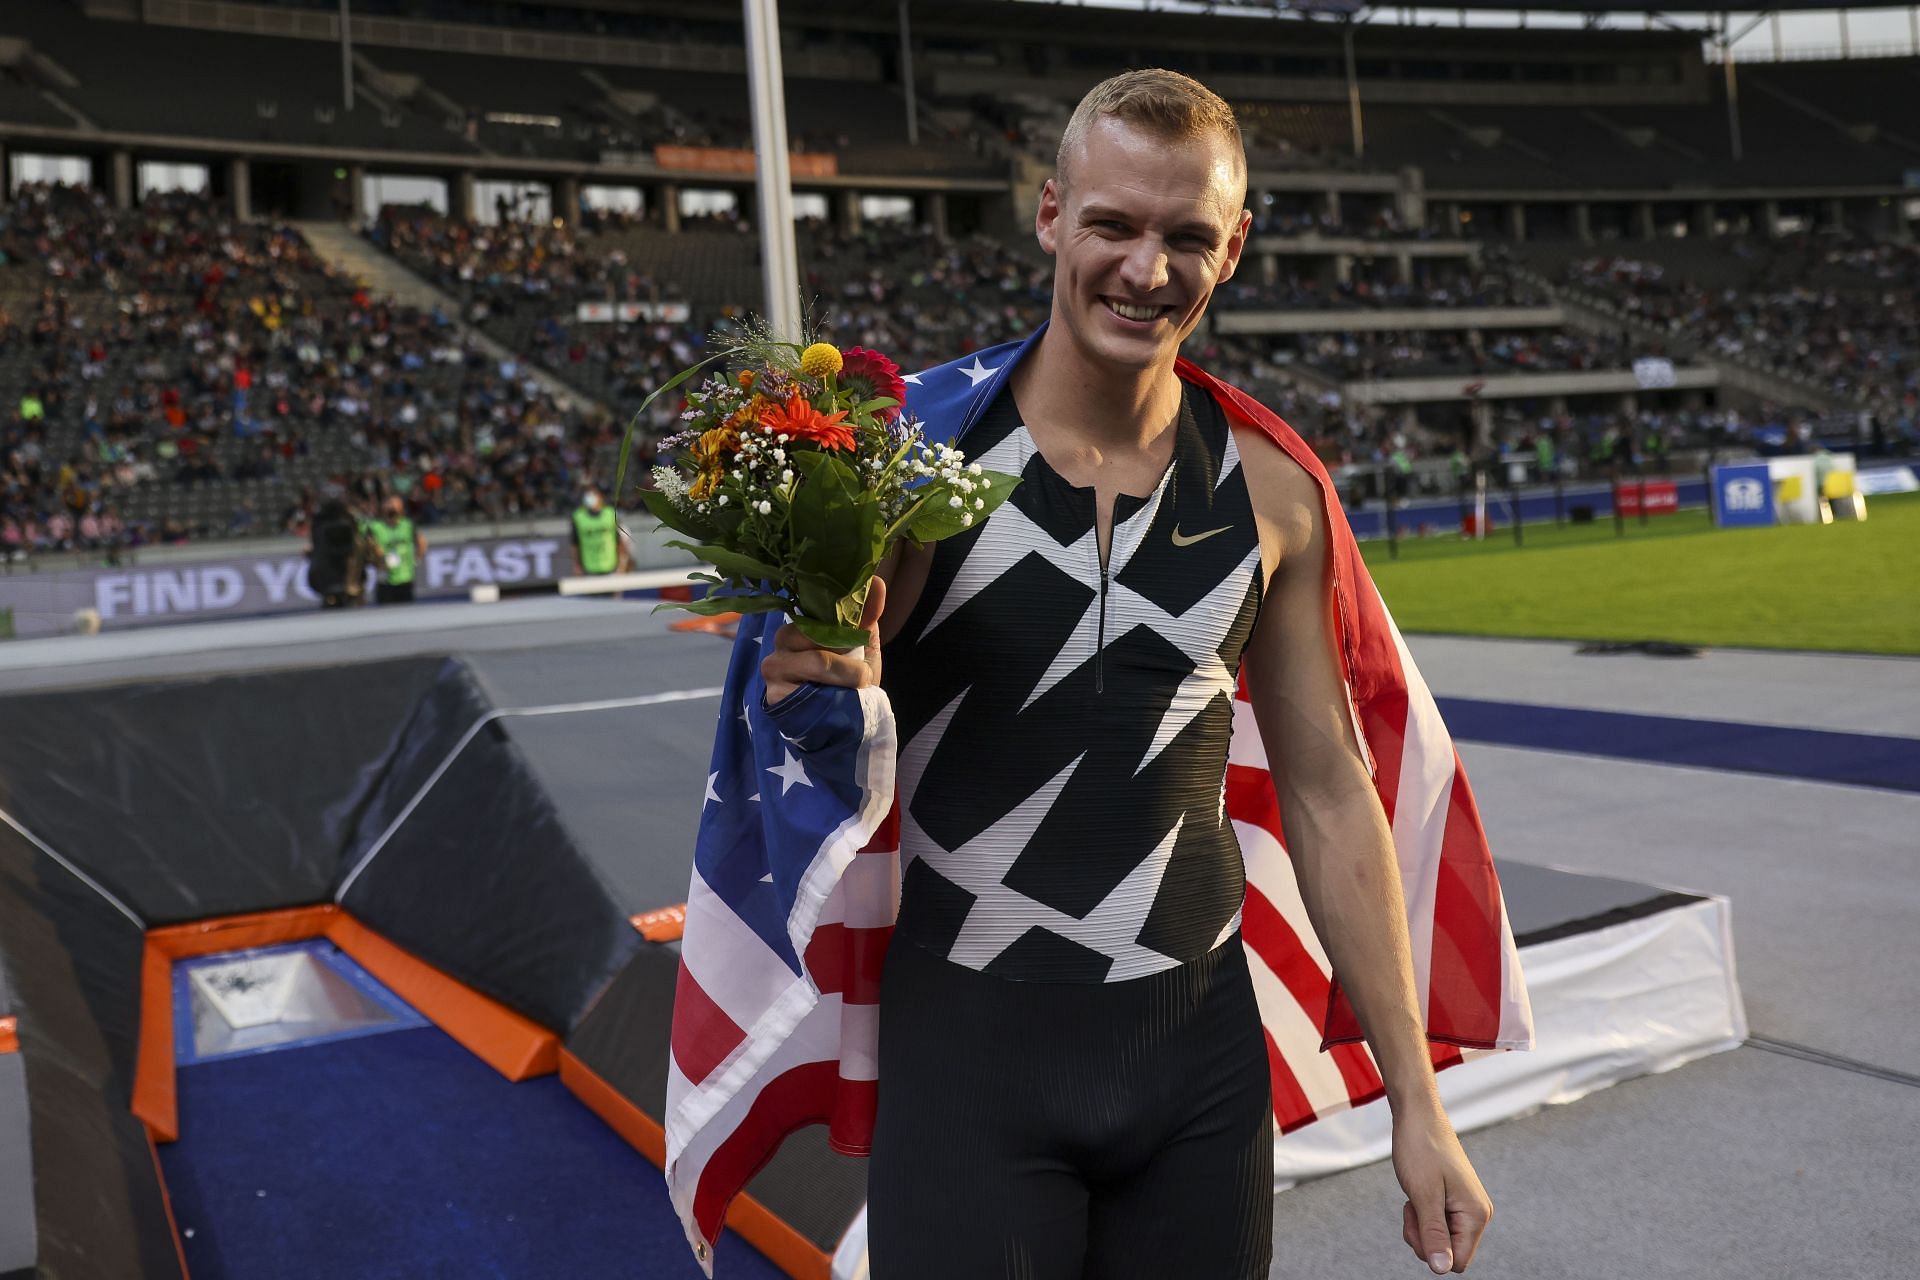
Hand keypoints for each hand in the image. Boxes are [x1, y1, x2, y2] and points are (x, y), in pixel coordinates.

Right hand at [760, 578, 884, 706]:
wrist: (843, 725)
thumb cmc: (849, 681)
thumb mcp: (862, 646)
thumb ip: (866, 615)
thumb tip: (878, 582)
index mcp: (800, 623)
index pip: (816, 606)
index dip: (842, 619)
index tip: (860, 634)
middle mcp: (781, 640)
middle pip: (818, 632)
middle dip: (849, 653)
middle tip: (862, 673)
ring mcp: (774, 666)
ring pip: (819, 659)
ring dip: (848, 675)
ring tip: (857, 686)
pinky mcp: (774, 693)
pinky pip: (811, 688)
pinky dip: (835, 693)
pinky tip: (837, 701)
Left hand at [1392, 1103, 1491, 1273]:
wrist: (1418, 1116)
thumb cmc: (1420, 1149)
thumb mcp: (1423, 1196)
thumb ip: (1434, 1234)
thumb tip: (1441, 1269)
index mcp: (1476, 1215)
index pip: (1458, 1262)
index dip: (1432, 1249)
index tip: (1418, 1219)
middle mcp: (1478, 1214)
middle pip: (1448, 1253)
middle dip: (1423, 1236)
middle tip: (1412, 1206)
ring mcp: (1467, 1208)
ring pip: (1440, 1240)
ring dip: (1420, 1225)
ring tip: (1414, 1197)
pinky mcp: (1455, 1202)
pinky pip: (1437, 1225)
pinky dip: (1422, 1215)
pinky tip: (1417, 1194)